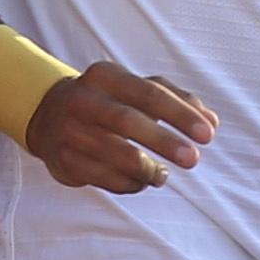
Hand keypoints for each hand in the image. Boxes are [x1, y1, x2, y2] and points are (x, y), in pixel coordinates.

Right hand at [22, 60, 215, 193]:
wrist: (47, 115)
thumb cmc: (108, 101)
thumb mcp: (137, 89)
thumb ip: (178, 100)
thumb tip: (212, 122)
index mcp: (105, 76)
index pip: (149, 93)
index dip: (181, 114)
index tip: (208, 134)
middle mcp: (83, 99)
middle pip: (128, 121)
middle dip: (165, 142)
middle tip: (193, 159)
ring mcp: (69, 130)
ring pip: (115, 154)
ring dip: (147, 169)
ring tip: (164, 175)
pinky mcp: (62, 159)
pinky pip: (103, 178)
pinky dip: (129, 183)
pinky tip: (142, 181)